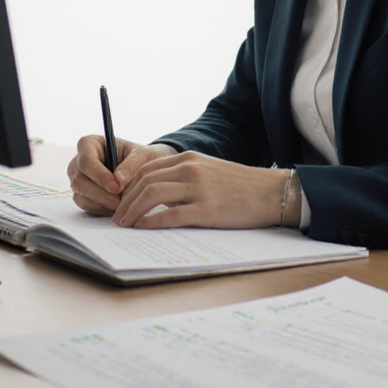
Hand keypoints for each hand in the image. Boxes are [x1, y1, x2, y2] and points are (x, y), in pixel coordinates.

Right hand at [68, 136, 176, 214]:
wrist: (139, 168)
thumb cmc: (138, 157)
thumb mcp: (140, 155)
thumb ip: (131, 164)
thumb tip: (119, 181)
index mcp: (89, 144)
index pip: (86, 160)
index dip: (99, 175)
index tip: (116, 187)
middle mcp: (78, 162)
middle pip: (79, 181)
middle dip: (100, 194)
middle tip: (119, 202)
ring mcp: (77, 179)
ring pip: (81, 195)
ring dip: (101, 203)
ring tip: (121, 205)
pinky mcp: (81, 194)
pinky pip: (86, 206)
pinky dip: (101, 209)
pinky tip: (116, 207)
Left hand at [111, 151, 293, 229]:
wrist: (270, 193)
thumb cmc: (240, 186)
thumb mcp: (209, 172)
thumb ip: (183, 178)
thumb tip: (157, 196)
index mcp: (189, 159)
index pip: (147, 168)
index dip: (128, 185)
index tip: (120, 200)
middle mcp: (190, 169)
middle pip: (145, 181)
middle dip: (125, 200)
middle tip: (116, 216)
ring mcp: (198, 188)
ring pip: (152, 195)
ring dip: (132, 210)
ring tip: (124, 224)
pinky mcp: (206, 209)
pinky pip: (170, 215)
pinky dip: (151, 222)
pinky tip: (142, 228)